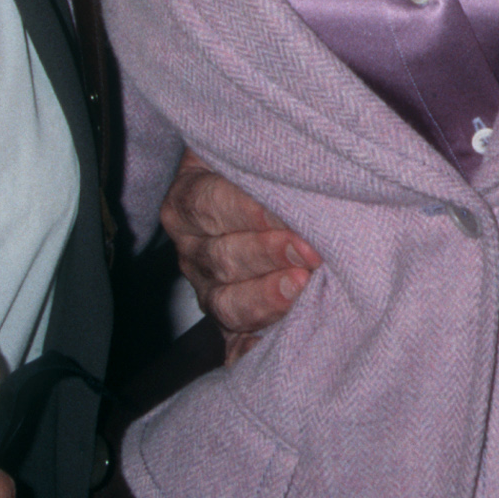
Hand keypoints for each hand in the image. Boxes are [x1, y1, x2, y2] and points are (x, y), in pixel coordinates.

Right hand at [162, 148, 319, 363]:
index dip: (252, 213)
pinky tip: (269, 350)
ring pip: (225, 303)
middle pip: (219, 257)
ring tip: (301, 290)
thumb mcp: (259, 144)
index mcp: (188, 196)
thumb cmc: (269, 163)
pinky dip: (249, 352)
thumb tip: (302, 157)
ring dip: (265, 299)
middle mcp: (191, 246)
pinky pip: (232, 345)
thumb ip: (271, 152)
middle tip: (310, 256)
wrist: (266, 192)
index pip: (209, 203)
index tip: (291, 218)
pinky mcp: (227, 323)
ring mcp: (206, 287)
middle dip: (267, 257)